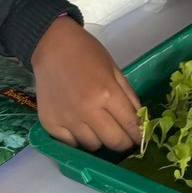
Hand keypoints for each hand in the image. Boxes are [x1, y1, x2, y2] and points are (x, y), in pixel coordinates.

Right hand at [31, 17, 140, 151]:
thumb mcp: (114, 69)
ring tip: (100, 128)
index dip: (138, 135)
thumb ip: (128, 95)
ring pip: (92, 146)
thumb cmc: (87, 54)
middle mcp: (87, 110)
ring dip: (100, 140)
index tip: (141, 139)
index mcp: (107, 93)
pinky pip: (70, 144)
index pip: (130, 124)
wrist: (52, 47)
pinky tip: (81, 127)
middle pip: (113, 141)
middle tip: (124, 139)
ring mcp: (67, 119)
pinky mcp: (50, 124)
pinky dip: (78, 139)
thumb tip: (138, 120)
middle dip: (123, 142)